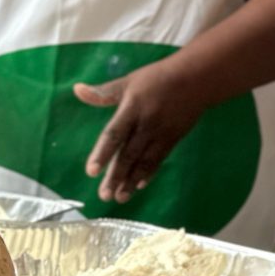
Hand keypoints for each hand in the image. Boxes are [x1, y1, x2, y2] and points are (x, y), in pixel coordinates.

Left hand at [76, 61, 207, 203]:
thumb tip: (77, 90)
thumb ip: (104, 92)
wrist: (197, 79)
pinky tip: (140, 185)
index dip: (102, 154)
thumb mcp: (129, 81)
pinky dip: (149, 173)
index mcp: (132, 109)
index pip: (114, 135)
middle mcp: (146, 124)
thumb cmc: (159, 77)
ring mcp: (161, 133)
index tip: (91, 172)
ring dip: (131, 180)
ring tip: (120, 197)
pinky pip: (159, 159)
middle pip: (129, 154)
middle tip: (104, 196)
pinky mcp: (174, 138)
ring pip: (144, 161)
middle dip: (116, 176)